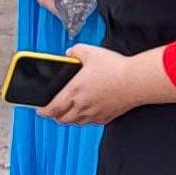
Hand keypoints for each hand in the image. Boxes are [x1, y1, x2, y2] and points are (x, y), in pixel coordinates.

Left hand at [42, 44, 170, 123]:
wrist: (136, 81)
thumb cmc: (115, 68)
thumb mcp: (90, 52)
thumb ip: (76, 51)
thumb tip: (70, 53)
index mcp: (74, 91)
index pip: (52, 108)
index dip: (43, 111)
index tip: (39, 110)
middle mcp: (82, 105)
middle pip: (62, 118)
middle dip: (55, 116)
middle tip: (53, 110)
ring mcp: (95, 113)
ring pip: (76, 122)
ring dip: (69, 118)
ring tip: (68, 112)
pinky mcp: (107, 116)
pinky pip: (92, 122)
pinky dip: (86, 119)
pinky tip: (88, 112)